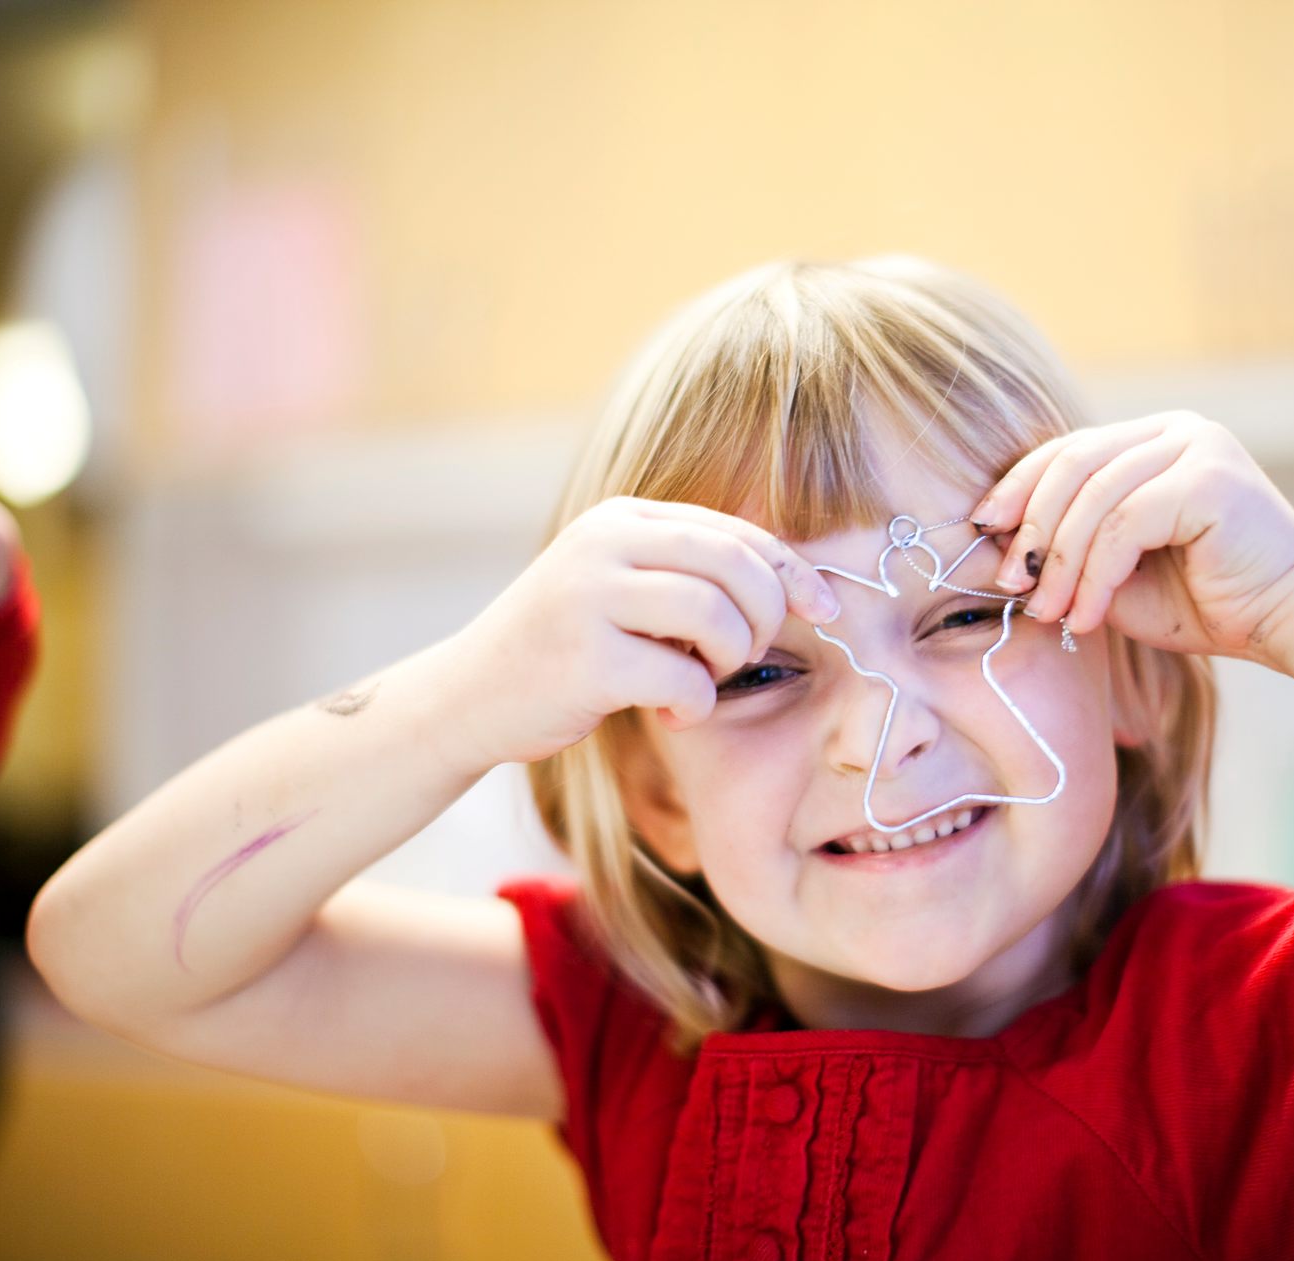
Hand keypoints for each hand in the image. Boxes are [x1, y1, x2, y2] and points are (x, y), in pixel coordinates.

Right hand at [436, 496, 842, 767]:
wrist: (467, 697)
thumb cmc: (562, 649)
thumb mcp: (618, 587)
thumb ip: (685, 573)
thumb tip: (795, 583)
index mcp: (623, 517)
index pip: (736, 531)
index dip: (793, 572)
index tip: (827, 610)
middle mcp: (606, 543)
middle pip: (737, 565)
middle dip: (767, 618)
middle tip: (746, 656)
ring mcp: (591, 596)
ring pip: (717, 615)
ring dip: (729, 660)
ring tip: (701, 680)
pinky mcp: (586, 657)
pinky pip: (682, 677)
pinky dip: (694, 703)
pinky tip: (668, 710)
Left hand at [969, 412, 1293, 668]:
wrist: (1290, 625)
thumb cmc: (1207, 603)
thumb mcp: (1118, 572)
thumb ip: (1069, 548)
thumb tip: (998, 544)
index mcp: (1155, 439)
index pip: (1067, 450)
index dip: (1018, 488)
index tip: (985, 532)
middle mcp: (1176, 429)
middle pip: (1071, 463)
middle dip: (1032, 529)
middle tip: (1012, 584)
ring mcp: (1197, 445)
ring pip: (1093, 497)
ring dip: (1061, 563)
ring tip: (1049, 613)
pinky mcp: (1210, 478)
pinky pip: (1124, 523)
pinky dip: (1096, 574)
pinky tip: (1089, 614)